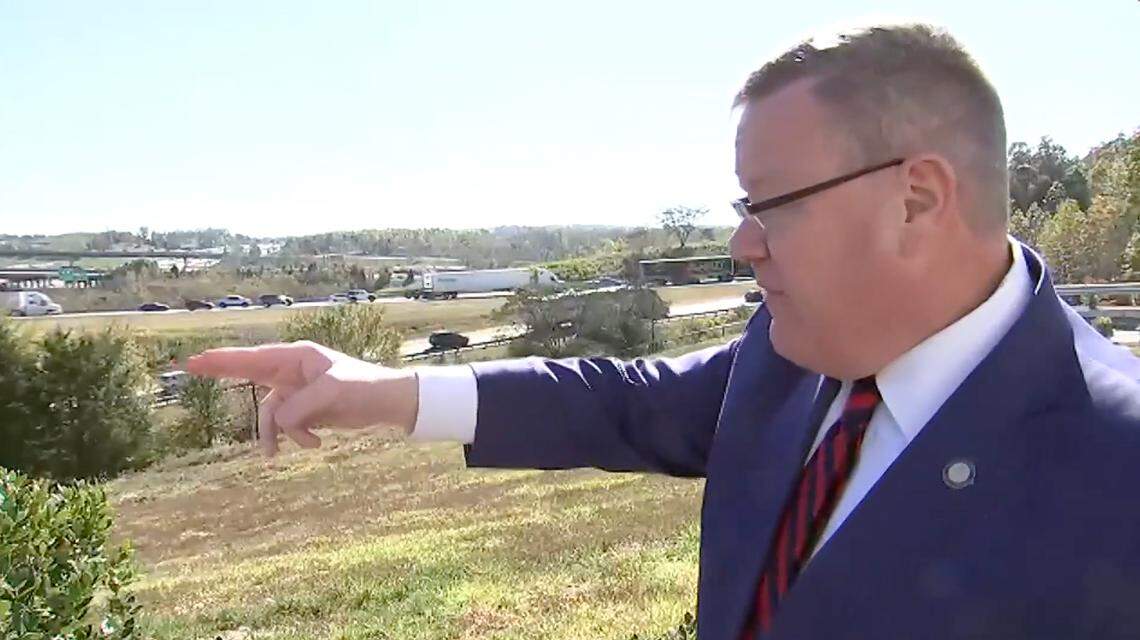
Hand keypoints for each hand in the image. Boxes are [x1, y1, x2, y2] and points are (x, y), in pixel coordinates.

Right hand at [184, 341, 417, 455]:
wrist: (388, 403)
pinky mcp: (306, 409)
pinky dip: (297, 437)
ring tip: (283, 451)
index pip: (254, 358)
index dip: (223, 360)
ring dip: (277, 433)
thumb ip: (300, 407)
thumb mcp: (333, 394)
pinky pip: (287, 426)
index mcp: (298, 358)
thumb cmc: (365, 387)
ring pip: (272, 413)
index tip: (197, 360)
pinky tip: (316, 444)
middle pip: (251, 374)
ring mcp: (298, 390)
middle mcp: (294, 371)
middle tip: (191, 367)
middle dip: (226, 375)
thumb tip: (278, 421)